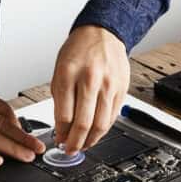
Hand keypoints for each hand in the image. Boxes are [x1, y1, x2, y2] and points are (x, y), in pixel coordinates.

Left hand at [50, 25, 129, 154]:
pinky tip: (95, 133)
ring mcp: (108, 85)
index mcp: (68, 74)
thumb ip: (60, 98)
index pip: (64, 115)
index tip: (59, 140)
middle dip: (75, 142)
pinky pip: (112, 117)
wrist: (102, 33)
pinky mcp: (121, 88)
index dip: (61, 133)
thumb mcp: (59, 70)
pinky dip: (103, 129)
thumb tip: (61, 127)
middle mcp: (90, 79)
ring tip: (83, 145)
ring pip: (100, 124)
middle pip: (83, 123)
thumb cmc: (78, 51)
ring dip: (90, 140)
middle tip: (70, 149)